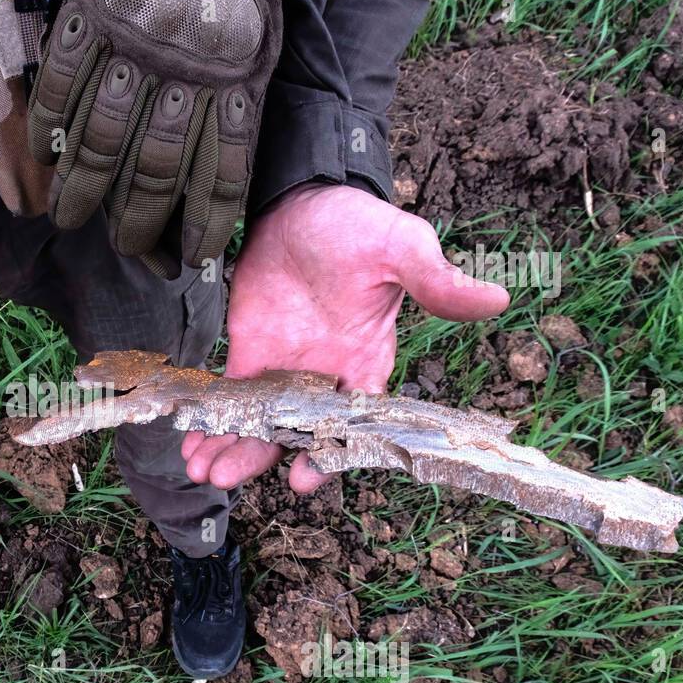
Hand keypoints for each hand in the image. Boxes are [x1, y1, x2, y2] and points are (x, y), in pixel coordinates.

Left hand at [183, 182, 509, 492]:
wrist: (306, 203)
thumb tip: (495, 298)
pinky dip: (210, 421)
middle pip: (294, 434)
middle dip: (259, 459)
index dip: (329, 454)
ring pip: (257, 424)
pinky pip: (229, 398)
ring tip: (198, 471)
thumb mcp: (401, 248)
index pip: (351, 423)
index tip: (304, 477)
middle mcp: (324, 378)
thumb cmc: (358, 227)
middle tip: (224, 480)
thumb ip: (436, 281)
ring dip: (229, 450)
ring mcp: (284, 370)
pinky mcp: (250, 353)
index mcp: (366, 363)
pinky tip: (187, 443)